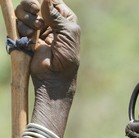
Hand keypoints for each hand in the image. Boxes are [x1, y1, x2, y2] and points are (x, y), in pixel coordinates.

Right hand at [15, 0, 79, 135]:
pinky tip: (30, 38)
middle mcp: (49, 21)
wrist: (53, 76)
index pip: (51, 0)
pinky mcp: (25, 36)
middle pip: (33, 1)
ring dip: (27, 19)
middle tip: (35, 11)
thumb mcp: (68, 33)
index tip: (41, 4)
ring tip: (36, 30)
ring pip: (23, 11)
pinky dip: (22, 28)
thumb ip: (57, 14)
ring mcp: (36, 28)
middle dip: (31, 4)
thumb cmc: (66, 56)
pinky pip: (17, 24)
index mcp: (64, 18)